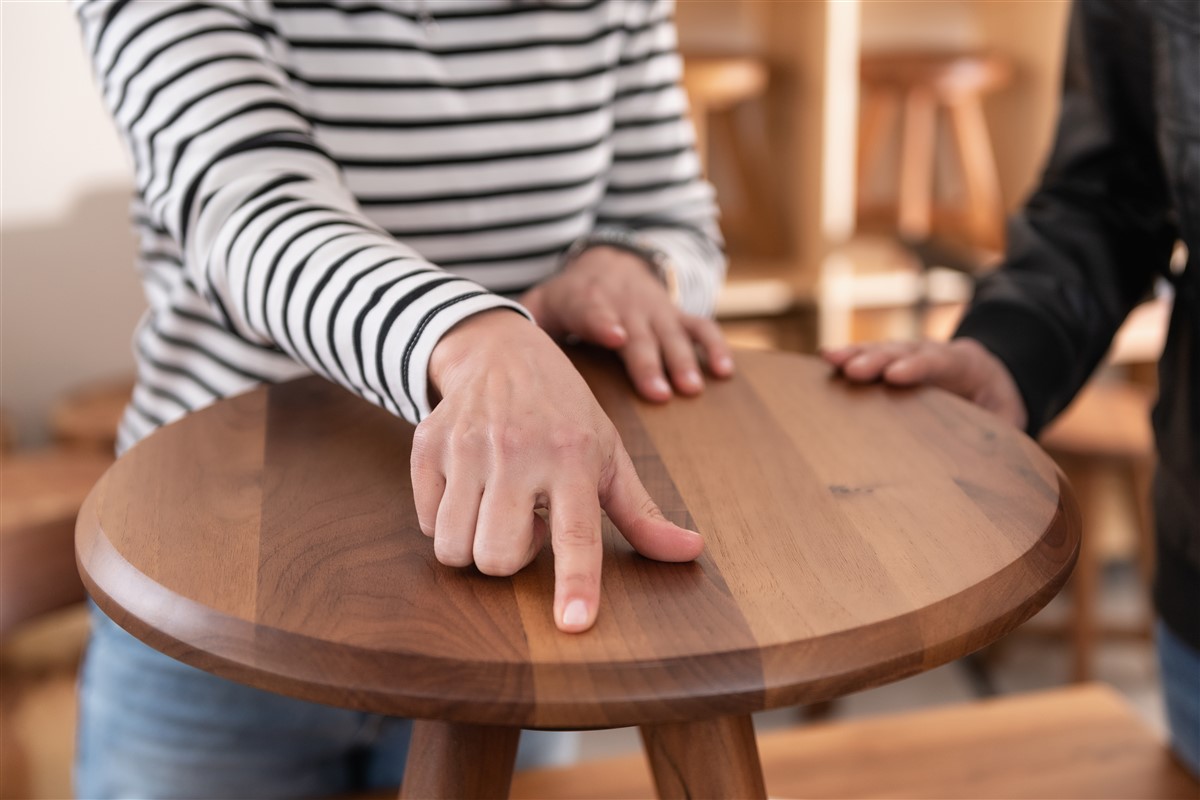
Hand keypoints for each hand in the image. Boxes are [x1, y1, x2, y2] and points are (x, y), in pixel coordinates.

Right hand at [416, 309, 704, 632]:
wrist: (499, 350)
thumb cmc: (564, 411)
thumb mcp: (609, 454)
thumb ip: (642, 513)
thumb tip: (690, 552)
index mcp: (572, 457)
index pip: (577, 534)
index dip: (575, 583)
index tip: (573, 623)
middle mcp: (517, 451)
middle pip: (496, 557)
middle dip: (509, 558)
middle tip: (526, 522)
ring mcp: (467, 447)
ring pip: (453, 547)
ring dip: (474, 543)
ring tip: (497, 507)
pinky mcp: (428, 445)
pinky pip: (424, 521)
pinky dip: (444, 519)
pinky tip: (468, 489)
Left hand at [519, 246, 732, 401]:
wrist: (608, 261)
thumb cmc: (569, 298)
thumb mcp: (541, 303)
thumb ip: (525, 324)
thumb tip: (495, 347)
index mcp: (586, 300)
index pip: (594, 310)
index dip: (606, 322)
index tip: (616, 337)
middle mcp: (624, 303)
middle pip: (638, 331)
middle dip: (648, 359)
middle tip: (658, 392)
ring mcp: (654, 308)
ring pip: (670, 332)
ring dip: (682, 359)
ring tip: (690, 388)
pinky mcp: (677, 312)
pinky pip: (700, 326)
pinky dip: (714, 346)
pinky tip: (724, 371)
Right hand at [821, 338, 1027, 429]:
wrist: (992, 378)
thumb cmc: (998, 407)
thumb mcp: (1009, 422)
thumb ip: (998, 438)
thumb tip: (987, 472)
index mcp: (970, 365)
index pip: (944, 361)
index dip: (919, 366)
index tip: (894, 376)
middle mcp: (937, 352)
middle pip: (906, 351)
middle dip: (878, 359)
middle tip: (852, 370)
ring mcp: (913, 355)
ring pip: (885, 349)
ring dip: (857, 354)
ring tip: (830, 358)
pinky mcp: (894, 361)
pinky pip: (871, 356)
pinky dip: (850, 357)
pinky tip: (825, 358)